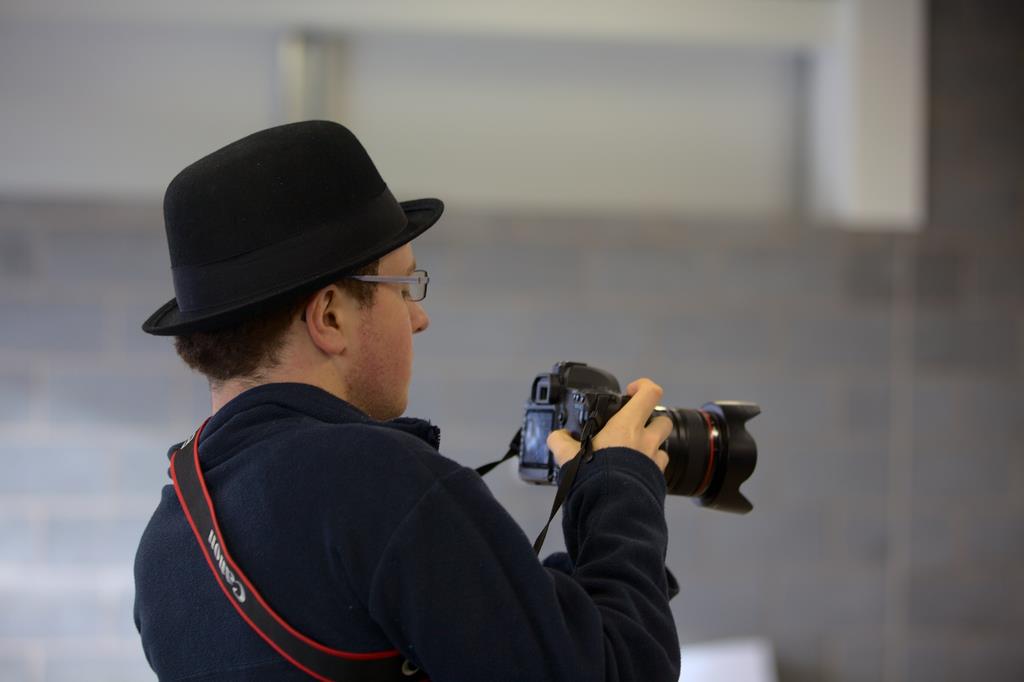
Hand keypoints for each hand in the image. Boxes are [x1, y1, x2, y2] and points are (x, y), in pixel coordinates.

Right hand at [546, 378, 672, 472]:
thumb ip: (561, 442)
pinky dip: (649, 467)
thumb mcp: (569, 456)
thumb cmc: (594, 478)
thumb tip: (556, 437)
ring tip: (633, 453)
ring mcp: (654, 461)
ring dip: (651, 445)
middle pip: (663, 420)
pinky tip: (634, 473)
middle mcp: (646, 441)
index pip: (649, 393)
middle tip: (634, 427)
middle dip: (652, 420)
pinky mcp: (657, 480)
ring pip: (663, 446)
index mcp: (627, 427)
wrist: (612, 510)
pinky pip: (658, 468)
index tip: (630, 392)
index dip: (643, 386)